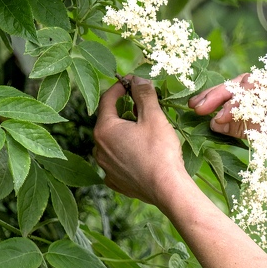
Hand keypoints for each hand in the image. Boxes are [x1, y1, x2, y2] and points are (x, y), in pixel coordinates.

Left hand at [93, 76, 190, 209]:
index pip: (107, 99)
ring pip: (112, 142)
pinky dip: (126, 154)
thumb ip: (143, 94)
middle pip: (109, 121)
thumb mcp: (153, 117)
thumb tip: (137, 78)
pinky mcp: (115, 182)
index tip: (132, 81)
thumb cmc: (160, 151)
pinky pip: (117, 161)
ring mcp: (105, 168)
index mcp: (104, 130)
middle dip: (124, 110)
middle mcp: (99, 148)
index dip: (120, 86)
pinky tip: (140, 154)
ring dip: (124, 133)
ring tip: (143, 131)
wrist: (167, 189)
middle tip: (142, 105)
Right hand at [190, 70, 266, 175]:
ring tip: (199, 108)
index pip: (253, 86)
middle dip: (219, 96)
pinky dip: (232, 109)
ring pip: (244, 91)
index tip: (216, 118)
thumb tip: (215, 123)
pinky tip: (214, 115)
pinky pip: (250, 102)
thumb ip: (247, 127)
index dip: (231, 102)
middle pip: (245, 84)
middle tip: (196, 106)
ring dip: (222, 101)